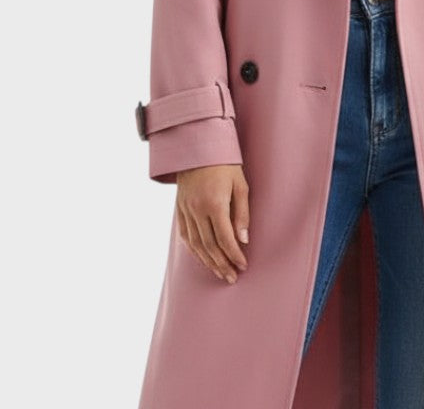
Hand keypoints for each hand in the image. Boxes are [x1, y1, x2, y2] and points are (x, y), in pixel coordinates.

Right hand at [175, 164, 249, 284]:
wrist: (198, 146)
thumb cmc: (225, 163)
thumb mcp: (240, 184)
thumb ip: (242, 213)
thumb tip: (243, 239)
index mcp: (214, 203)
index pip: (224, 238)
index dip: (234, 255)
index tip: (243, 265)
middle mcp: (197, 209)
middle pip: (209, 245)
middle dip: (222, 264)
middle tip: (232, 277)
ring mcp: (186, 210)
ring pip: (196, 244)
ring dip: (208, 261)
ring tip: (220, 273)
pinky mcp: (180, 208)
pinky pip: (186, 235)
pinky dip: (194, 250)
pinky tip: (203, 258)